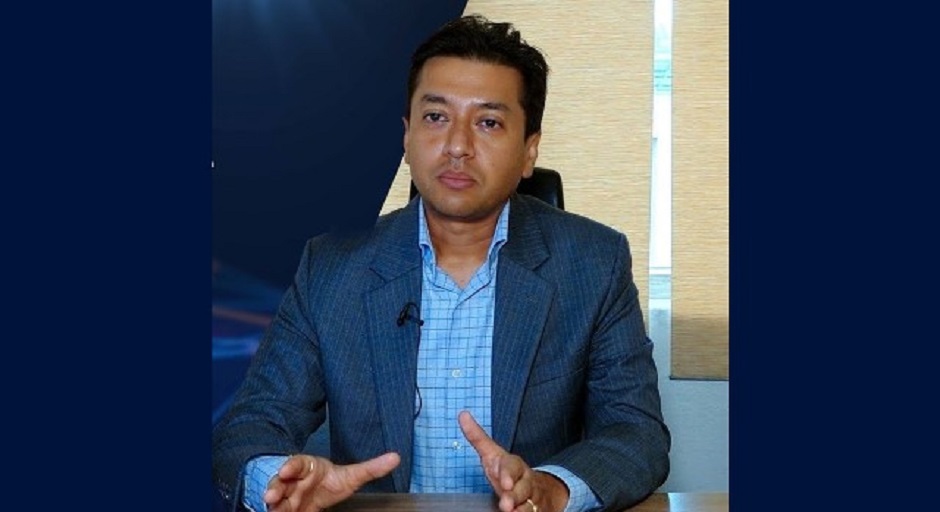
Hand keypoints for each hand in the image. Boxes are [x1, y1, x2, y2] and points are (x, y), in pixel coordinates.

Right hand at [262, 452, 399, 511]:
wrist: (310, 494)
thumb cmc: (328, 482)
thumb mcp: (349, 477)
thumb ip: (370, 469)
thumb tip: (396, 457)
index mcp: (305, 468)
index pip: (296, 464)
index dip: (291, 466)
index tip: (287, 471)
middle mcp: (290, 482)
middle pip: (278, 482)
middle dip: (274, 487)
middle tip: (271, 495)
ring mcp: (283, 497)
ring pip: (273, 499)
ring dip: (271, 502)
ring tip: (270, 504)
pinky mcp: (281, 509)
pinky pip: (275, 511)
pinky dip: (274, 511)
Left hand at [459, 411, 568, 511]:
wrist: (540, 490)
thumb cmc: (508, 472)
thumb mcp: (493, 454)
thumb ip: (478, 438)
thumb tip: (462, 414)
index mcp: (514, 465)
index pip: (512, 466)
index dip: (508, 474)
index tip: (504, 482)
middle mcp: (526, 482)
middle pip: (522, 488)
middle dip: (514, 495)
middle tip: (505, 504)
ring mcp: (532, 498)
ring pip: (529, 505)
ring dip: (520, 509)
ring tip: (509, 511)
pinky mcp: (537, 511)